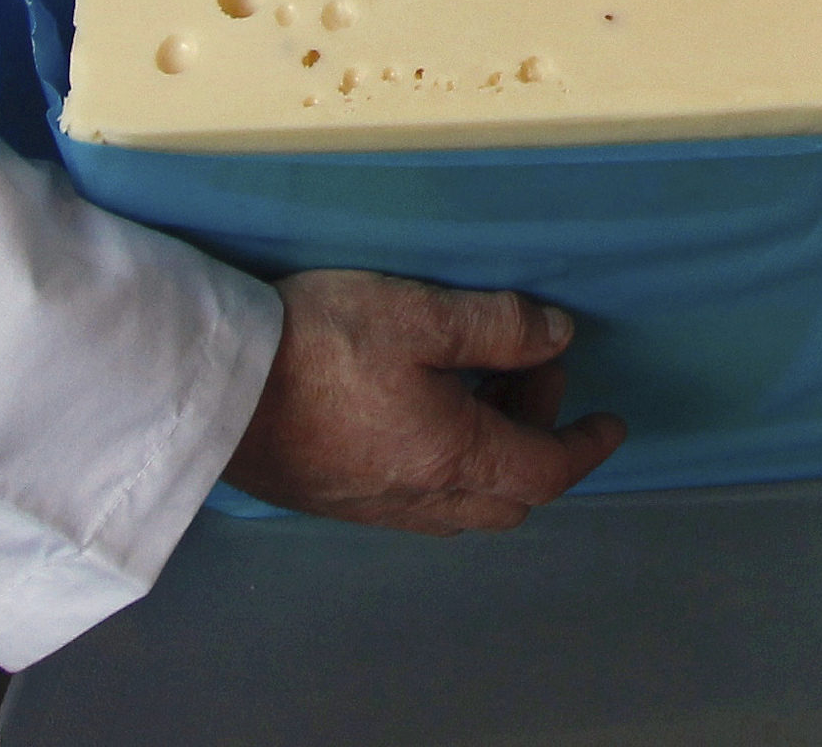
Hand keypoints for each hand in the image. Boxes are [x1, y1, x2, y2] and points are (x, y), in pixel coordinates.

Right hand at [219, 270, 623, 531]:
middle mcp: (418, 498)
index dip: (586, 445)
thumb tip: (560, 337)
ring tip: (477, 386)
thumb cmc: (319, 344)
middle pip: (508, 496)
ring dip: (490, 457)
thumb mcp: (420, 314)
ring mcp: (370, 507)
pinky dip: (445, 466)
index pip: (546, 471)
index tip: (611, 423)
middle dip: (538, 441)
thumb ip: (499, 327)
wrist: (209, 386)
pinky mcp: (331, 500)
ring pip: (461, 504)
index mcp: (453, 458)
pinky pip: (416, 501)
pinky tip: (420, 414)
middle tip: (531, 375)